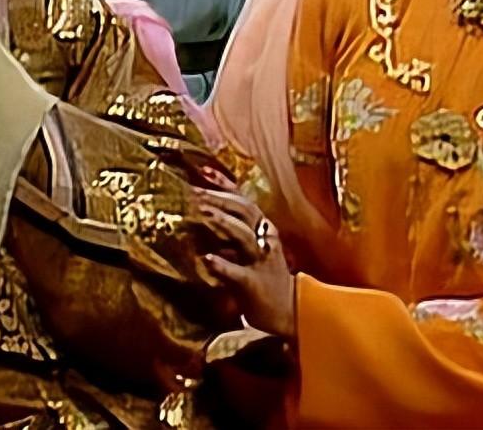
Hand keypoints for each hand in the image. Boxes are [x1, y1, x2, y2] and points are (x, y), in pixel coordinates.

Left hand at [195, 170, 295, 338]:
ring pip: (243, 235)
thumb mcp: (251, 248)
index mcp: (262, 227)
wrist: (288, 310)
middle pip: (244, 210)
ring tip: (202, 212)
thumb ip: (232, 231)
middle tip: (194, 191)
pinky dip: (223, 264)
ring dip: (222, 222)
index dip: (225, 184)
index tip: (204, 171)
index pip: (243, 199)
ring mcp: (260, 260)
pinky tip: (208, 259)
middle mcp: (263, 239)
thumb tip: (205, 214)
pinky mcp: (254, 283)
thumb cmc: (264, 276)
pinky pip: (237, 272)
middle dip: (219, 198)